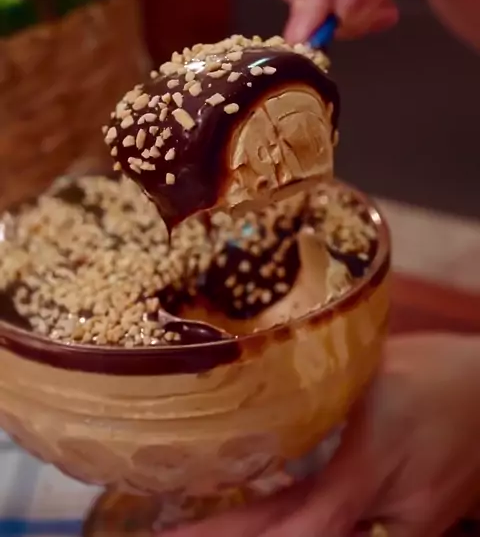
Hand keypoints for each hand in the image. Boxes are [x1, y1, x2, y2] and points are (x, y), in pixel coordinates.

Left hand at [172, 334, 479, 536]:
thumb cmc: (441, 370)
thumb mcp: (378, 368)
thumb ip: (323, 387)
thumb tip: (264, 386)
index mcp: (376, 461)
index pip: (298, 520)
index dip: (232, 534)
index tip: (173, 530)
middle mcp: (392, 511)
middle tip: (175, 535)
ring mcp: (410, 529)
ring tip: (216, 525)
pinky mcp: (420, 529)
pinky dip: (310, 531)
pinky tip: (277, 518)